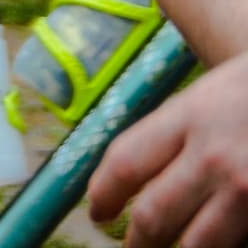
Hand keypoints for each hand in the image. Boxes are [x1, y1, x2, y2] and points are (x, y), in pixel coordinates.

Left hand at [91, 51, 247, 247]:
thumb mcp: (204, 98)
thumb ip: (169, 134)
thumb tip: (125, 178)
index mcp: (188, 118)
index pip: (125, 164)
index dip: (103, 195)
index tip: (98, 212)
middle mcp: (215, 156)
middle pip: (154, 216)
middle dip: (138, 240)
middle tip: (133, 246)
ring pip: (198, 245)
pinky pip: (238, 243)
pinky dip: (222, 246)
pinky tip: (217, 243)